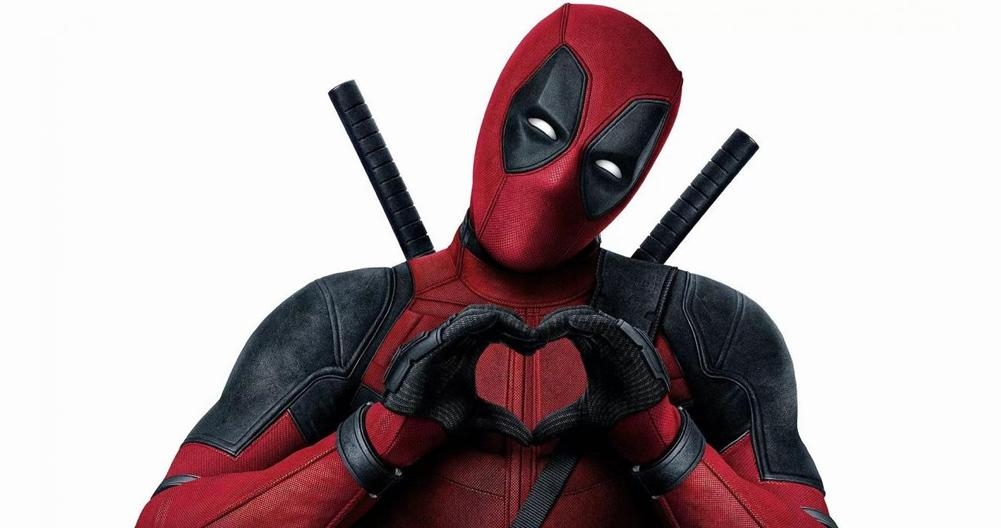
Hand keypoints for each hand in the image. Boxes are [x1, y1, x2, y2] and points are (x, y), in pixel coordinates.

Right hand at [381, 304, 537, 444]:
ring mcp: (443, 340)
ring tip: (523, 332)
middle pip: (490, 317)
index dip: (516, 332)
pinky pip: (459, 324)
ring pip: (476, 315)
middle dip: (514, 324)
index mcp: (466, 349)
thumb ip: (503, 422)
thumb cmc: (437, 417)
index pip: (495, 328)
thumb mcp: (478, 418)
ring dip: (503, 320)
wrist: (410, 426)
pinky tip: (498, 325)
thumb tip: (527, 438)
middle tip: (534, 337)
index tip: (536, 345)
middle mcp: (455, 341)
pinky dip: (480, 321)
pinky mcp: (432, 345)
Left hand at [533, 307, 670, 442]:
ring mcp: (620, 340)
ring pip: (591, 318)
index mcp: (595, 348)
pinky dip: (592, 323)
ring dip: (567, 319)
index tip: (531, 339)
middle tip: (535, 331)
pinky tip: (573, 324)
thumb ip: (559, 421)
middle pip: (577, 316)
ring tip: (547, 327)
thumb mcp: (583, 416)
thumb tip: (535, 437)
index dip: (550, 328)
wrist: (645, 422)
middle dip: (555, 320)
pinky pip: (610, 327)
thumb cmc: (620, 412)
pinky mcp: (632, 344)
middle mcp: (607, 340)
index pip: (569, 326)